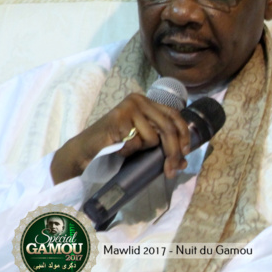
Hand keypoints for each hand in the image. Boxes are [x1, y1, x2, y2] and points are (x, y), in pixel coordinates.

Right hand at [50, 93, 191, 183]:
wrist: (85, 150)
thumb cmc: (115, 146)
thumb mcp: (143, 142)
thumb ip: (162, 145)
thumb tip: (184, 163)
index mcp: (147, 102)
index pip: (174, 115)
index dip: (184, 134)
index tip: (186, 152)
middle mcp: (139, 100)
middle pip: (167, 128)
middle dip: (173, 152)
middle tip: (172, 170)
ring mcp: (128, 108)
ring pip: (152, 137)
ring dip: (142, 150)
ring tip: (126, 148)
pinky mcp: (118, 119)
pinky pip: (135, 143)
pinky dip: (128, 151)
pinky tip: (117, 148)